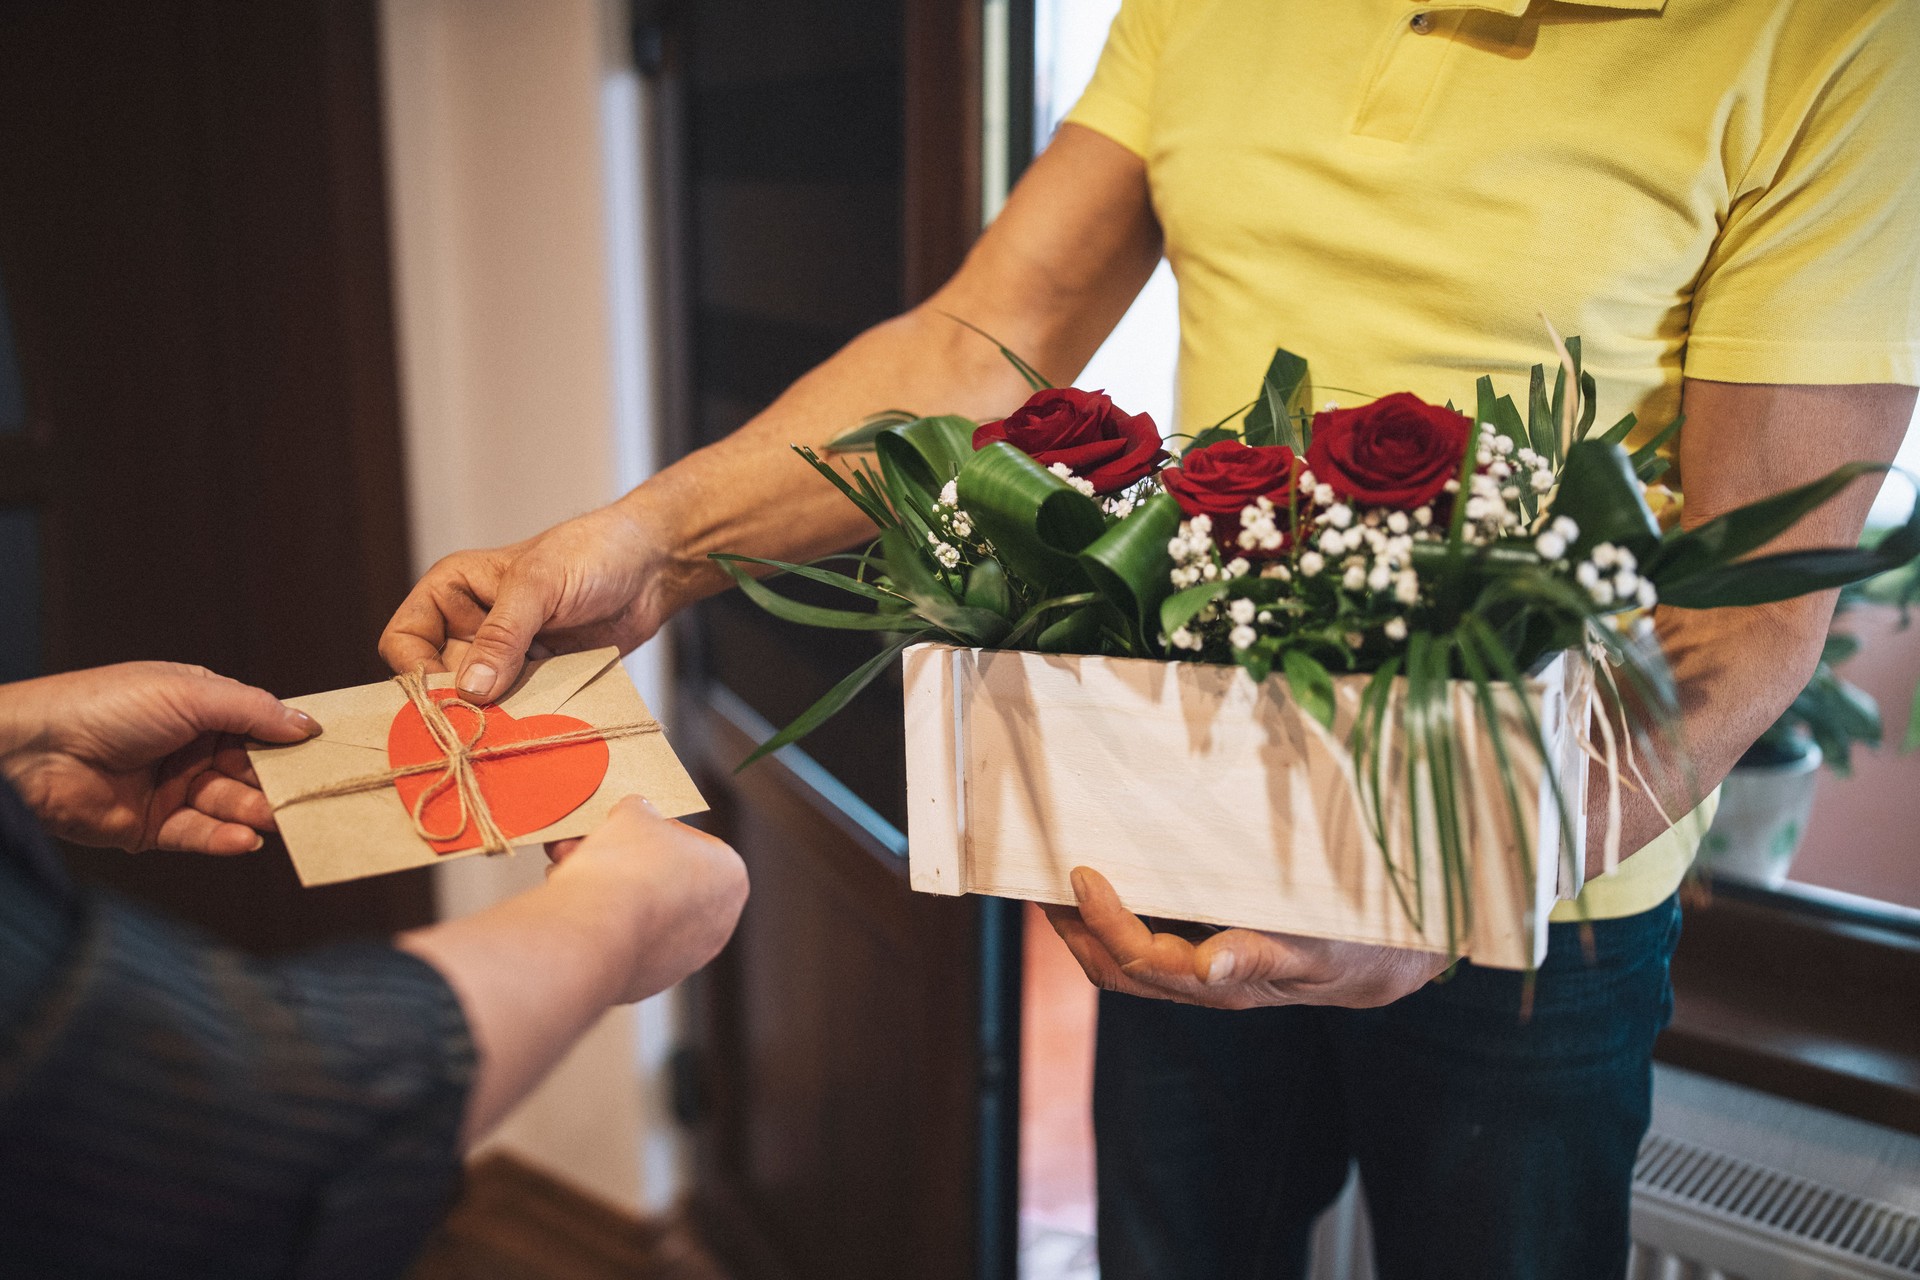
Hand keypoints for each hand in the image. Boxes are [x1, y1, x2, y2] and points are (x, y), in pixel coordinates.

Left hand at [0, 663, 319, 853]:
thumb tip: (307, 725)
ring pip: (232, 804)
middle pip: (253, 769)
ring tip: (279, 818)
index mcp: (201, 708)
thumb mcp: (189, 694)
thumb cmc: (105, 706)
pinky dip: (225, 838)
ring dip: (257, 811)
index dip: (292, 740)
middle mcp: (190, 748)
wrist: (34, 752)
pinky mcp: (153, 828)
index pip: (260, 726)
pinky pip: (200, 835)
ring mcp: (173, 788)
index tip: (330, 753)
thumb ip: (253, 710)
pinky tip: (246, 838)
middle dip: (282, 782)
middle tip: (315, 794)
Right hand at [380, 503, 668, 703]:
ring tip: (515, 733)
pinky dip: (527, 721)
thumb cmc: (592, 553)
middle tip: (481, 730)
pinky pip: (519, 710)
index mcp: (451, 592)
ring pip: (479, 704)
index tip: (448, 697)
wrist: (652, 567)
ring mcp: (505, 657)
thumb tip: (470, 690)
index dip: (416, 673)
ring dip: (495, 720)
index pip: (403, 642)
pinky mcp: (539, 678)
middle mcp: (469, 627)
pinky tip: (541, 730)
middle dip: (458, 707)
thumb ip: (503, 635)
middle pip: (439, 683)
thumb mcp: (540, 585)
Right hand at [543, 796, 747, 1004]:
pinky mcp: (652, 980)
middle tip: (588, 844)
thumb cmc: (626, 868)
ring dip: (607, 888)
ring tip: (569, 868)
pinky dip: (601, 922)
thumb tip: (635, 814)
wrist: (596, 929)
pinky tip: (576, 905)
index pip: (691, 843)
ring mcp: (687, 957)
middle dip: (623, 860)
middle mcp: (718, 922)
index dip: (651, 831)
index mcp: (731, 876)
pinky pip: (625, 940)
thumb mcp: (634, 813)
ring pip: (642, 910)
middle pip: (664, 879)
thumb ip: (640, 812)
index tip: (623, 827)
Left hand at [1041, 867, 1451, 1009]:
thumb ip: (1263, 956)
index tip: (1081, 873)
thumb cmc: (1363, 947)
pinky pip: (1149, 938)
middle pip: (1114, 967)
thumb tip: (1207, 967)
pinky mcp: (1210, 948)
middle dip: (1070, 927)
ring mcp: (1202, 969)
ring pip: (1124, 958)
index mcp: (1221, 983)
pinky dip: (1117, 912)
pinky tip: (1110, 877)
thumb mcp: (1321, 948)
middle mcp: (1201, 982)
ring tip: (1056, 878)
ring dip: (1084, 922)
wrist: (1395, 960)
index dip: (1101, 920)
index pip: (1138, 959)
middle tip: (1037, 876)